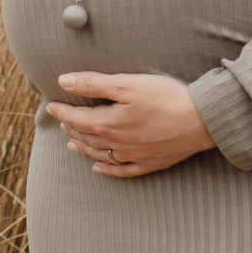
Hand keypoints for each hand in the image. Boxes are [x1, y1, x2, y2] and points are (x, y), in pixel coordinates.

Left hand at [46, 71, 217, 176]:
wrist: (200, 121)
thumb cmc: (165, 98)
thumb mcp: (127, 85)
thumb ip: (93, 84)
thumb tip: (64, 82)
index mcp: (108, 124)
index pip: (76, 119)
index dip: (61, 112)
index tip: (51, 106)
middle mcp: (116, 144)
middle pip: (87, 137)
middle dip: (72, 128)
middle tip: (63, 120)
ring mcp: (133, 156)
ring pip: (100, 154)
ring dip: (83, 147)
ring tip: (72, 143)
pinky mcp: (149, 163)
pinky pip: (121, 171)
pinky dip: (106, 169)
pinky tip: (98, 167)